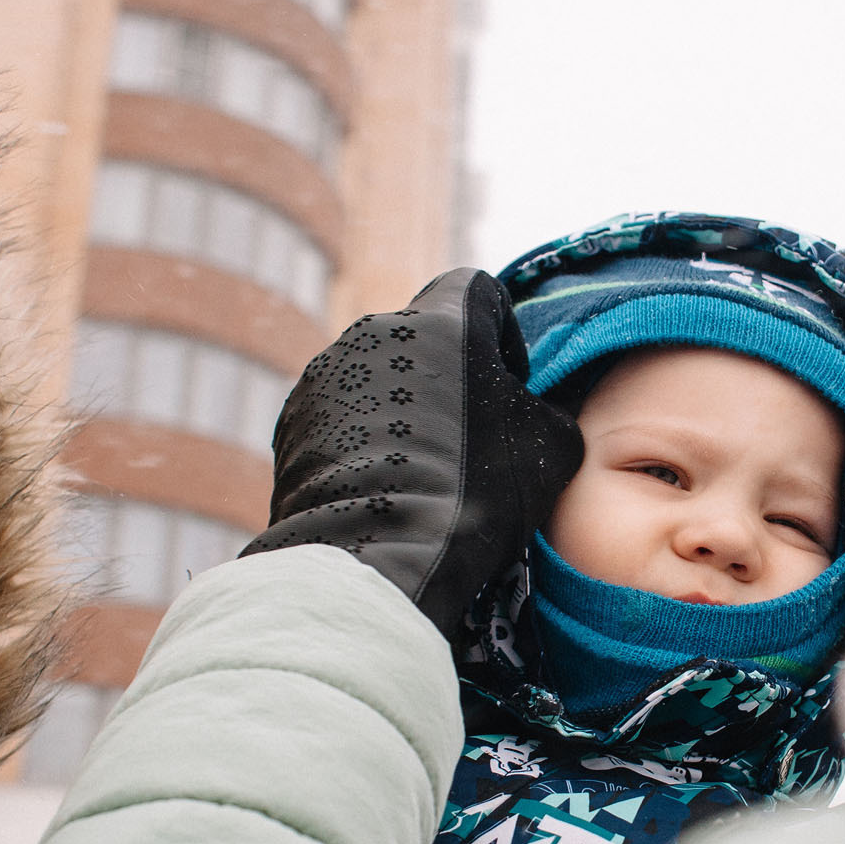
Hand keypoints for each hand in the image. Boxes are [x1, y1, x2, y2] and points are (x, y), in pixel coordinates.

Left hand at [243, 269, 583, 642]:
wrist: (382, 552)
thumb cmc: (477, 491)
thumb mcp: (552, 447)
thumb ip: (545, 408)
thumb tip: (533, 411)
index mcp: (443, 321)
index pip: (478, 290)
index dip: (500, 332)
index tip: (507, 383)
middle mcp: (375, 332)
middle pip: (421, 336)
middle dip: (445, 375)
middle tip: (464, 435)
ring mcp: (325, 375)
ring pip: (375, 375)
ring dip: (400, 407)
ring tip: (417, 469)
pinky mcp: (292, 422)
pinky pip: (338, 416)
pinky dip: (359, 440)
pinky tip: (378, 487)